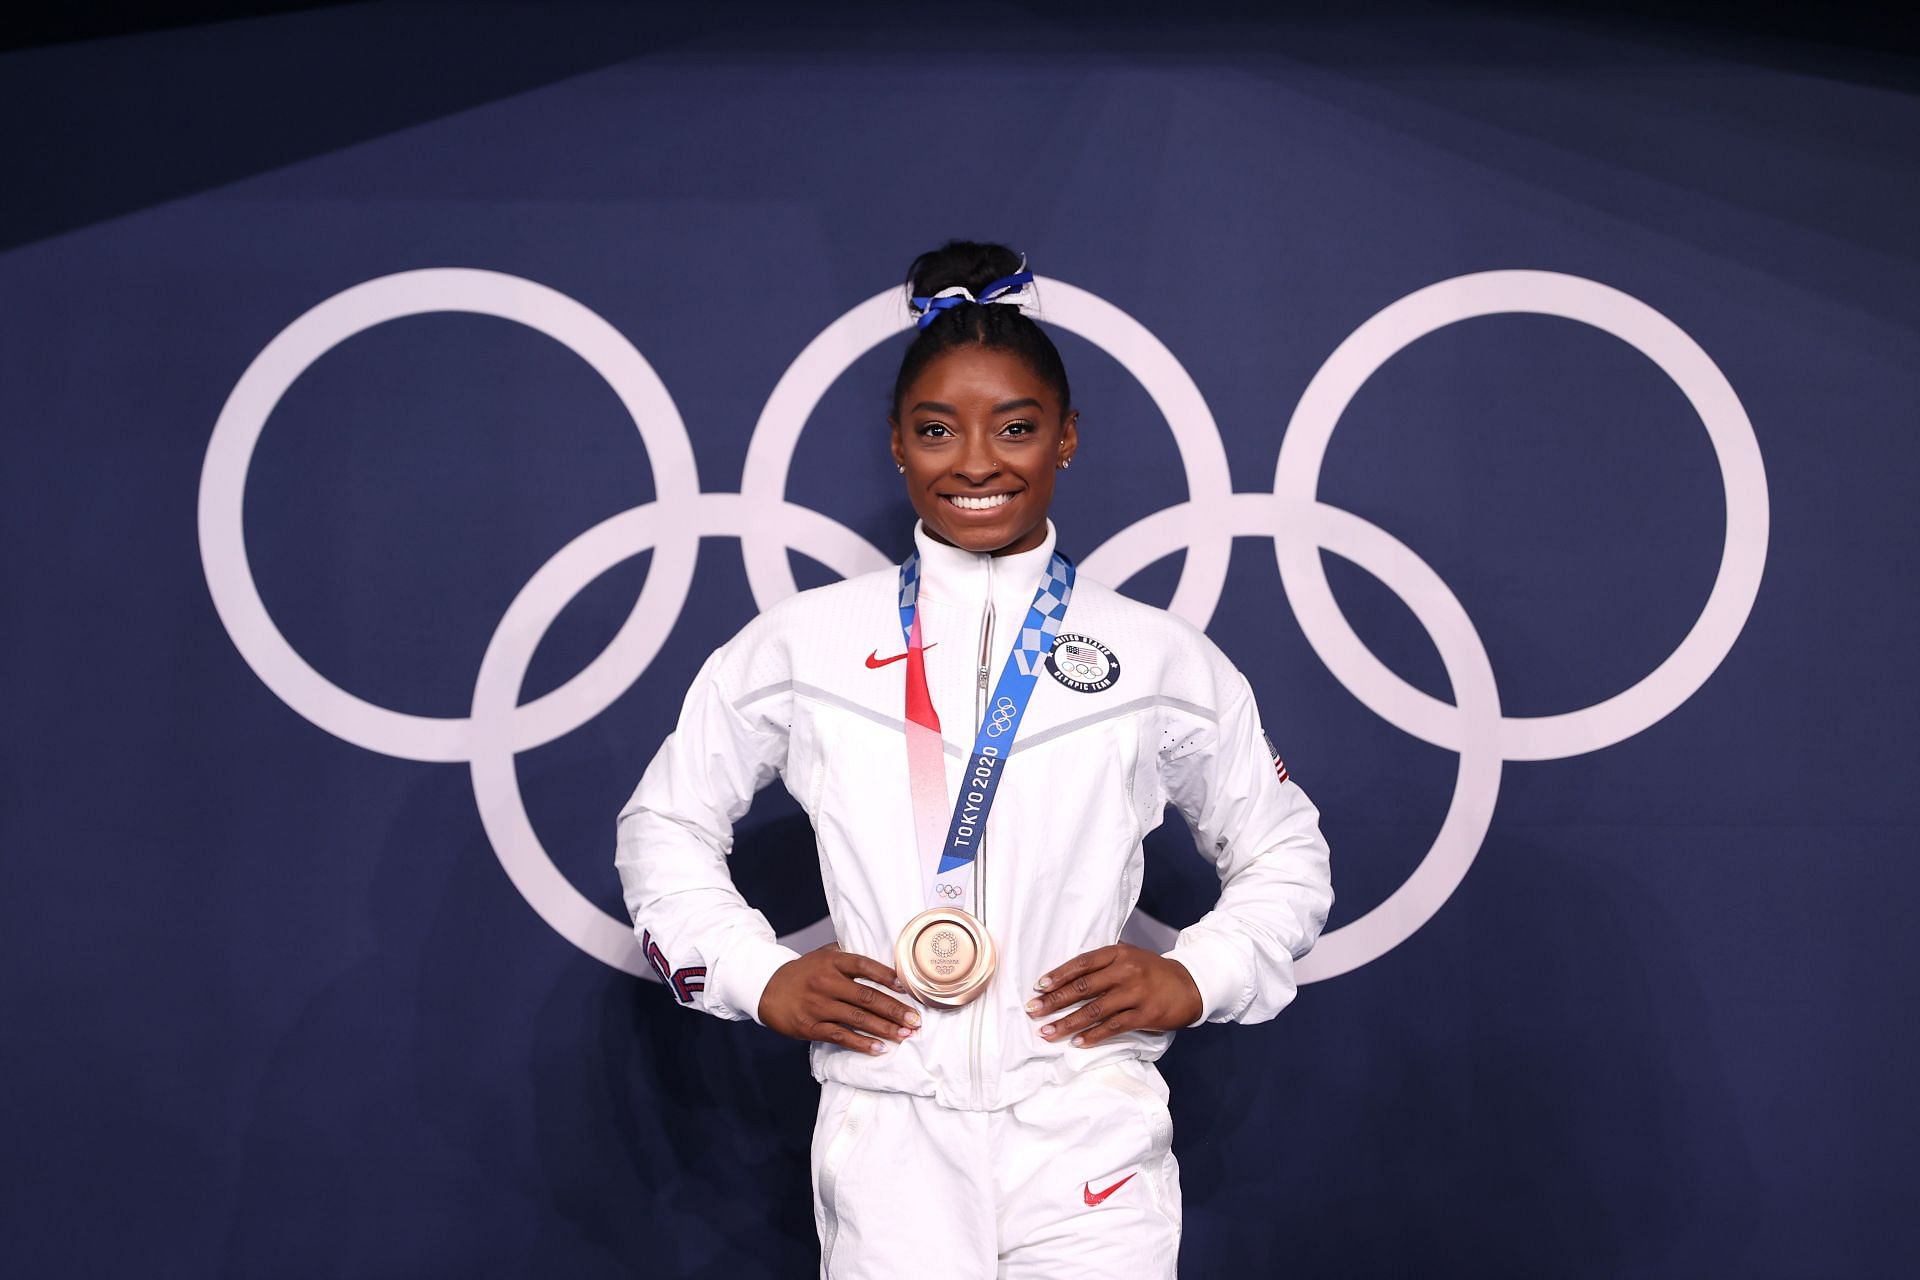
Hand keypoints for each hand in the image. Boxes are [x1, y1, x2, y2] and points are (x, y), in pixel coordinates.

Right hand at [758, 943, 922, 1054]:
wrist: (767, 988)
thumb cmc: (803, 972)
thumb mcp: (823, 955)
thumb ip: (848, 955)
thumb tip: (883, 960)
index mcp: (831, 961)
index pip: (864, 966)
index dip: (887, 976)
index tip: (907, 988)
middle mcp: (826, 982)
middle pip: (866, 996)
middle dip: (894, 1009)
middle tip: (915, 1020)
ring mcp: (818, 1005)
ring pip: (857, 1018)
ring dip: (884, 1028)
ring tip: (904, 1035)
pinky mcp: (810, 1026)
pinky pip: (841, 1036)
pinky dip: (862, 1043)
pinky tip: (879, 1048)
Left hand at [1025, 944, 1203, 1047]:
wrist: (1191, 984)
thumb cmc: (1153, 971)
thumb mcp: (1130, 956)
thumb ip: (1104, 963)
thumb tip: (1067, 976)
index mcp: (1118, 953)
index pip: (1082, 963)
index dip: (1058, 975)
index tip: (1039, 987)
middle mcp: (1126, 971)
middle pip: (1083, 987)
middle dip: (1054, 1001)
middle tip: (1033, 1010)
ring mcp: (1136, 993)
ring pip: (1094, 1010)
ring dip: (1067, 1023)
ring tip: (1047, 1032)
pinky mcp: (1145, 1014)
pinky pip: (1113, 1027)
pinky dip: (1093, 1036)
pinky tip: (1077, 1042)